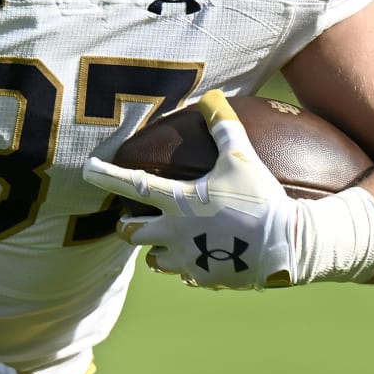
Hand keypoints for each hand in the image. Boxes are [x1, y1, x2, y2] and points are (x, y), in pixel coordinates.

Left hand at [82, 90, 298, 288]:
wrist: (287, 245)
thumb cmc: (262, 198)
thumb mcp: (242, 158)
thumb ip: (223, 126)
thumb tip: (211, 95)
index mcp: (178, 202)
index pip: (132, 186)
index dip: (106, 177)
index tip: (86, 170)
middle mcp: (174, 233)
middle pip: (130, 234)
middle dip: (127, 226)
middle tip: (132, 220)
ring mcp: (187, 259)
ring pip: (154, 260)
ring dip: (156, 250)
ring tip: (169, 241)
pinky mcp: (204, 279)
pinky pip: (185, 275)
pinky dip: (189, 266)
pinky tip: (202, 257)